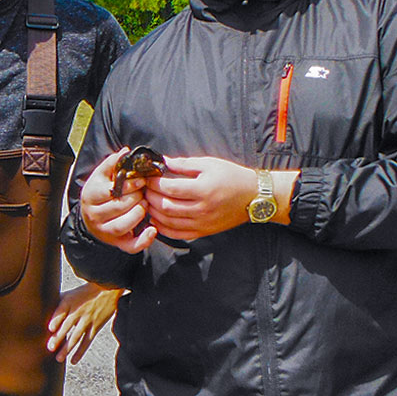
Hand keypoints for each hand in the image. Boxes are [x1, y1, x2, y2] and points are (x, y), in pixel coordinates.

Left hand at [46, 283, 121, 363]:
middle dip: (59, 337)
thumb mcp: (70, 293)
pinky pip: (87, 341)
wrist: (107, 290)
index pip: (62, 311)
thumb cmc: (84, 293)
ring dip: (67, 348)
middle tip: (50, 348)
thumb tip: (42, 310)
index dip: (56, 319)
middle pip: (68, 325)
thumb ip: (57, 303)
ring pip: (77, 336)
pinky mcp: (95, 327)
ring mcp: (87, 320)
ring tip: (58, 358)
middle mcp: (78, 311)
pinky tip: (73, 360)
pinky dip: (80, 352)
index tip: (50, 328)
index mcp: (69, 301)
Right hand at [78, 146, 157, 252]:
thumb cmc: (100, 193)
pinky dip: (143, 240)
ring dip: (138, 214)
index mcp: (90, 196)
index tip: (141, 180)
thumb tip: (125, 152)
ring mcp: (105, 231)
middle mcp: (95, 215)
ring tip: (145, 205)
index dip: (128, 185)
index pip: (110, 191)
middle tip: (144, 193)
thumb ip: (113, 163)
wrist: (91, 217)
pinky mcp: (117, 243)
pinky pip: (131, 246)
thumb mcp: (102, 176)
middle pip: (117, 208)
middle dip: (135, 198)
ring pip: (122, 226)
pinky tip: (152, 230)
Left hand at [144, 156, 258, 240]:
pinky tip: (156, 220)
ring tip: (146, 203)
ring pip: (169, 222)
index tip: (147, 177)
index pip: (170, 188)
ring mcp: (202, 223)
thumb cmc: (232, 177)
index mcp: (203, 190)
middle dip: (150, 197)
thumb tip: (163, 162)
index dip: (154, 183)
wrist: (253, 196)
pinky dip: (163, 229)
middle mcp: (202, 209)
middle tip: (143, 189)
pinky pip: (178, 234)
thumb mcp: (209, 164)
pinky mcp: (204, 232)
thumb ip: (184, 164)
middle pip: (166, 206)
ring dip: (153, 213)